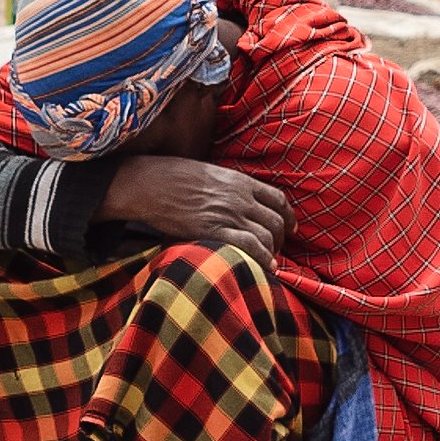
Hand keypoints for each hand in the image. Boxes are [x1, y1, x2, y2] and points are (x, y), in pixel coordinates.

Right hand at [97, 157, 293, 271]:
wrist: (149, 183)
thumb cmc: (173, 177)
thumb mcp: (210, 174)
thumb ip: (230, 187)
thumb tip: (241, 200)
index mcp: (240, 181)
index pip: (278, 199)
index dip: (288, 216)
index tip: (290, 227)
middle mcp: (240, 197)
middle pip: (277, 220)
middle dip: (281, 237)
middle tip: (276, 248)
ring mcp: (230, 214)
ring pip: (269, 235)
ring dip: (273, 250)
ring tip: (269, 259)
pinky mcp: (216, 231)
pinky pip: (252, 246)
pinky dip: (265, 258)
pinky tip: (268, 267)